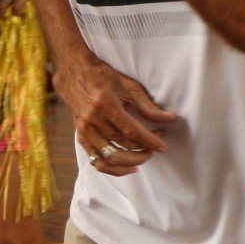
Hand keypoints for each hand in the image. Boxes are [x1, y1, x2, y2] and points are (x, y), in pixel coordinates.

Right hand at [54, 56, 176, 176]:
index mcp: (106, 105)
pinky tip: (129, 166)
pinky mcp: (81, 138)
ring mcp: (85, 131)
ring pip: (111, 158)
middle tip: (156, 147)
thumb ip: (148, 106)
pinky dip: (114, 169)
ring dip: (132, 161)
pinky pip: (98, 161)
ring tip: (145, 156)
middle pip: (124, 145)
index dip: (150, 142)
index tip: (163, 147)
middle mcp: (93, 121)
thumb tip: (170, 118)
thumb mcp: (128, 86)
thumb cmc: (104, 77)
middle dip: (145, 150)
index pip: (132, 132)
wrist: (75, 74)